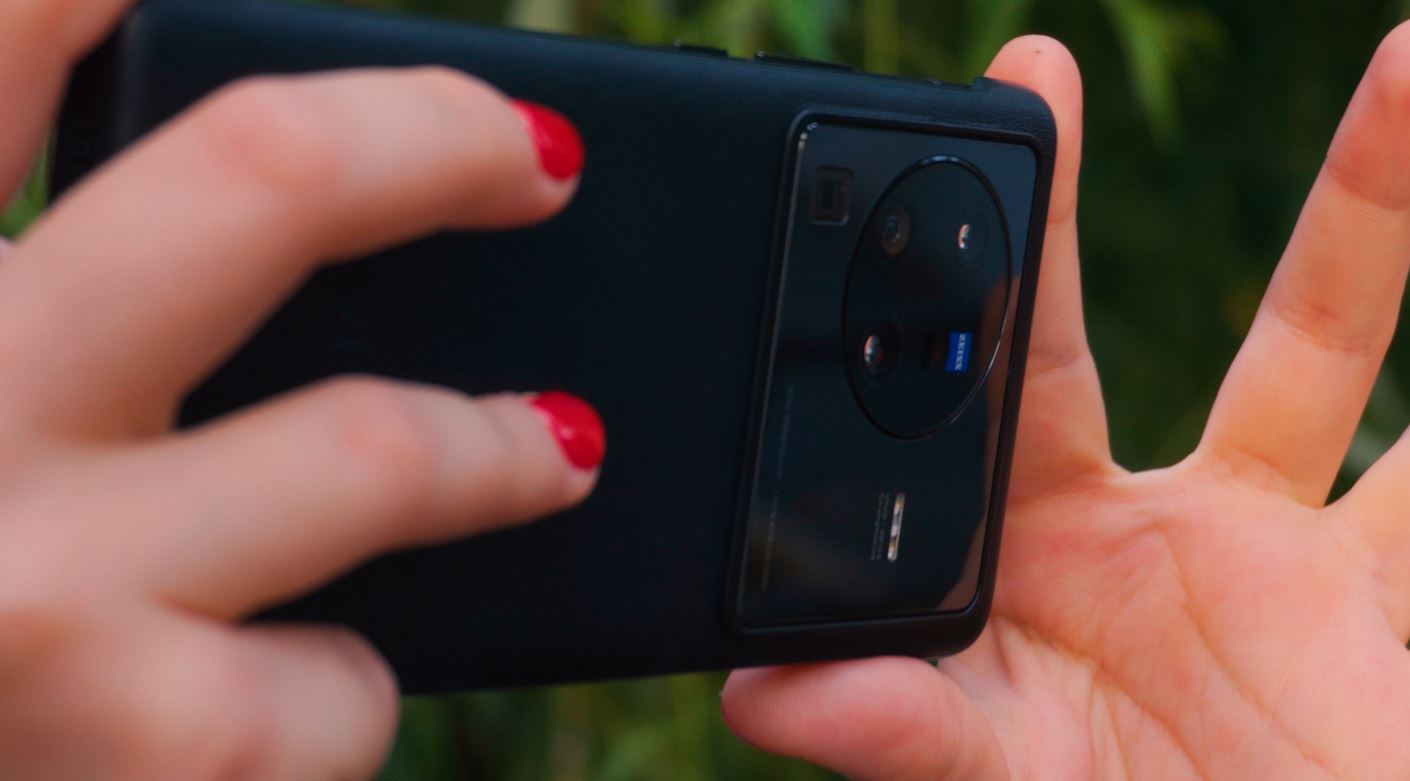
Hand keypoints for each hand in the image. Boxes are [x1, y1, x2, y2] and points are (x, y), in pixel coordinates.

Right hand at [0, 3, 600, 778]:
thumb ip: (57, 302)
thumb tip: (234, 177)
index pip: (11, 34)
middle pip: (266, 174)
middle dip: (435, 143)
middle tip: (537, 157)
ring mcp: (53, 591)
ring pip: (374, 450)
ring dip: (493, 451)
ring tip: (555, 446)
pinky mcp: (162, 751)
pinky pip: (347, 682)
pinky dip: (345, 685)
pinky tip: (305, 697)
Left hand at [723, 28, 1409, 779]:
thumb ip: (912, 739)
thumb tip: (763, 691)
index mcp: (1010, 566)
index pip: (954, 398)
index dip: (918, 299)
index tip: (880, 197)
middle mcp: (1116, 530)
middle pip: (1080, 332)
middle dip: (1058, 202)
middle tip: (1034, 53)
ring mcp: (1253, 543)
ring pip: (1311, 348)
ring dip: (1362, 215)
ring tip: (1403, 65)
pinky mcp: (1368, 581)